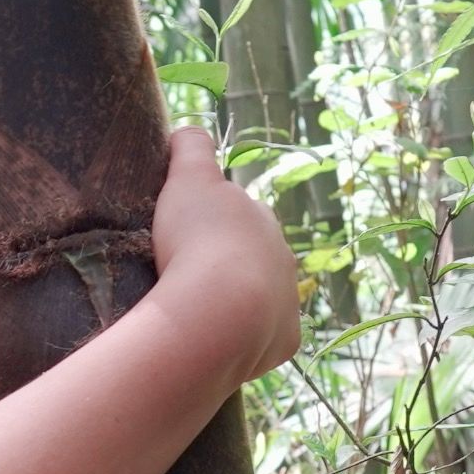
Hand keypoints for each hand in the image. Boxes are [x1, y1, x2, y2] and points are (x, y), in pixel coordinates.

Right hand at [147, 126, 299, 386]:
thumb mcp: (188, 180)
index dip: (211, 224)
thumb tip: (188, 130)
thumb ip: (191, 149)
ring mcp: (288, 303)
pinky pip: (265, 340)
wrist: (219, 312)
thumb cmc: (198, 240)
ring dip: (237, 304)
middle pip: (254, 259)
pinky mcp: (285, 341)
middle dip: (227, 265)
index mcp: (261, 220)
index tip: (184, 236)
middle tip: (186, 277)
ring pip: (263, 299)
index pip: (238, 216)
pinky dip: (245, 341)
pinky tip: (215, 342)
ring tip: (198, 315)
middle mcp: (283, 259)